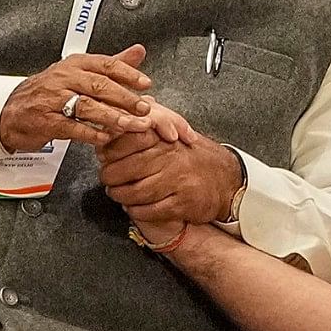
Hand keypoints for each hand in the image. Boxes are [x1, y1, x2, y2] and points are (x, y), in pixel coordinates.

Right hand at [0, 50, 157, 152]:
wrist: (11, 111)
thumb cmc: (49, 92)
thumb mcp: (79, 73)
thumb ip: (112, 64)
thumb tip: (139, 51)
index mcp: (74, 64)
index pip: (105, 64)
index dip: (127, 74)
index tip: (146, 83)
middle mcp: (63, 78)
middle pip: (99, 85)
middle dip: (125, 98)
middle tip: (144, 108)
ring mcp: (52, 100)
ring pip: (87, 106)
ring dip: (112, 117)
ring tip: (130, 125)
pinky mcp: (45, 121)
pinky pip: (71, 127)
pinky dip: (90, 133)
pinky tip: (105, 137)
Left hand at [100, 107, 244, 242]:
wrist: (227, 182)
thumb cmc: (195, 158)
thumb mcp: (176, 135)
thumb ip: (151, 125)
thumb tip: (121, 119)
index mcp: (167, 140)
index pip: (129, 140)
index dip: (110, 150)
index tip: (103, 156)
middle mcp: (171, 159)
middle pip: (127, 168)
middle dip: (110, 176)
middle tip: (106, 179)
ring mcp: (177, 182)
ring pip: (135, 192)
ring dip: (120, 196)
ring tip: (117, 193)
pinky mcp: (182, 203)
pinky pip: (149, 210)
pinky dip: (136, 211)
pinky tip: (134, 207)